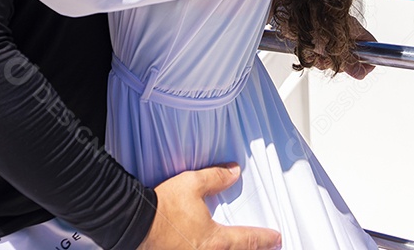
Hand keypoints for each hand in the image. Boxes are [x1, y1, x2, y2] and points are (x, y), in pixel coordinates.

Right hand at [140, 165, 280, 248]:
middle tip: (270, 249)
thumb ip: (216, 177)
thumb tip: (234, 171)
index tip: (277, 238)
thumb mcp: (192, 184)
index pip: (247, 240)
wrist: (135, 224)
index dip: (265, 239)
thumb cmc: (164, 206)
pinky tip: (214, 249)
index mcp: (215, 241)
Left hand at [312, 15, 376, 79]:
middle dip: (340, 63)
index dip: (369, 59)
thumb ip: (349, 62)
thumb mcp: (336, 46)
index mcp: (354, 29)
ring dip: (325, 61)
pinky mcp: (318, 43)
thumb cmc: (315, 22)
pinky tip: (311, 53)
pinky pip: (321, 58)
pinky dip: (315, 58)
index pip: (371, 46)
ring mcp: (331, 39)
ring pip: (334, 60)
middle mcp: (344, 34)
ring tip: (318, 53)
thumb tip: (361, 73)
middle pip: (351, 58)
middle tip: (332, 59)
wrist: (291, 15)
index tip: (363, 69)